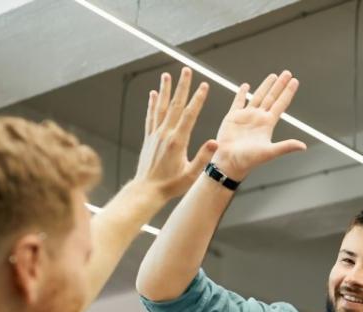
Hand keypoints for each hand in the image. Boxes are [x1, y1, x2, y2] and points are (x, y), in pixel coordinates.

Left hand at [133, 68, 216, 199]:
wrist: (147, 190)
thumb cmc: (171, 185)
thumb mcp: (191, 174)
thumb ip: (203, 157)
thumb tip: (215, 143)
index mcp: (177, 141)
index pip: (189, 115)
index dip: (197, 99)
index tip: (204, 85)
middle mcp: (165, 134)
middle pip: (175, 105)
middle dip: (182, 86)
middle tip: (186, 70)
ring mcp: (155, 134)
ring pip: (161, 107)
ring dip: (165, 90)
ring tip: (167, 75)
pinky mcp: (149, 138)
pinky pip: (151, 116)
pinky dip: (152, 104)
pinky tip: (153, 94)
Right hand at [211, 70, 306, 180]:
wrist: (229, 163)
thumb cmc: (249, 160)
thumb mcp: (270, 152)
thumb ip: (286, 147)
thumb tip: (303, 146)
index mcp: (268, 124)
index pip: (281, 104)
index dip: (288, 92)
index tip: (295, 81)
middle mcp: (259, 118)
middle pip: (272, 97)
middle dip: (279, 85)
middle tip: (287, 73)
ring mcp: (246, 116)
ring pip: (258, 96)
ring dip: (265, 86)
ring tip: (273, 76)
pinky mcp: (232, 117)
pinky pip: (238, 102)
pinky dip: (242, 94)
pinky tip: (246, 86)